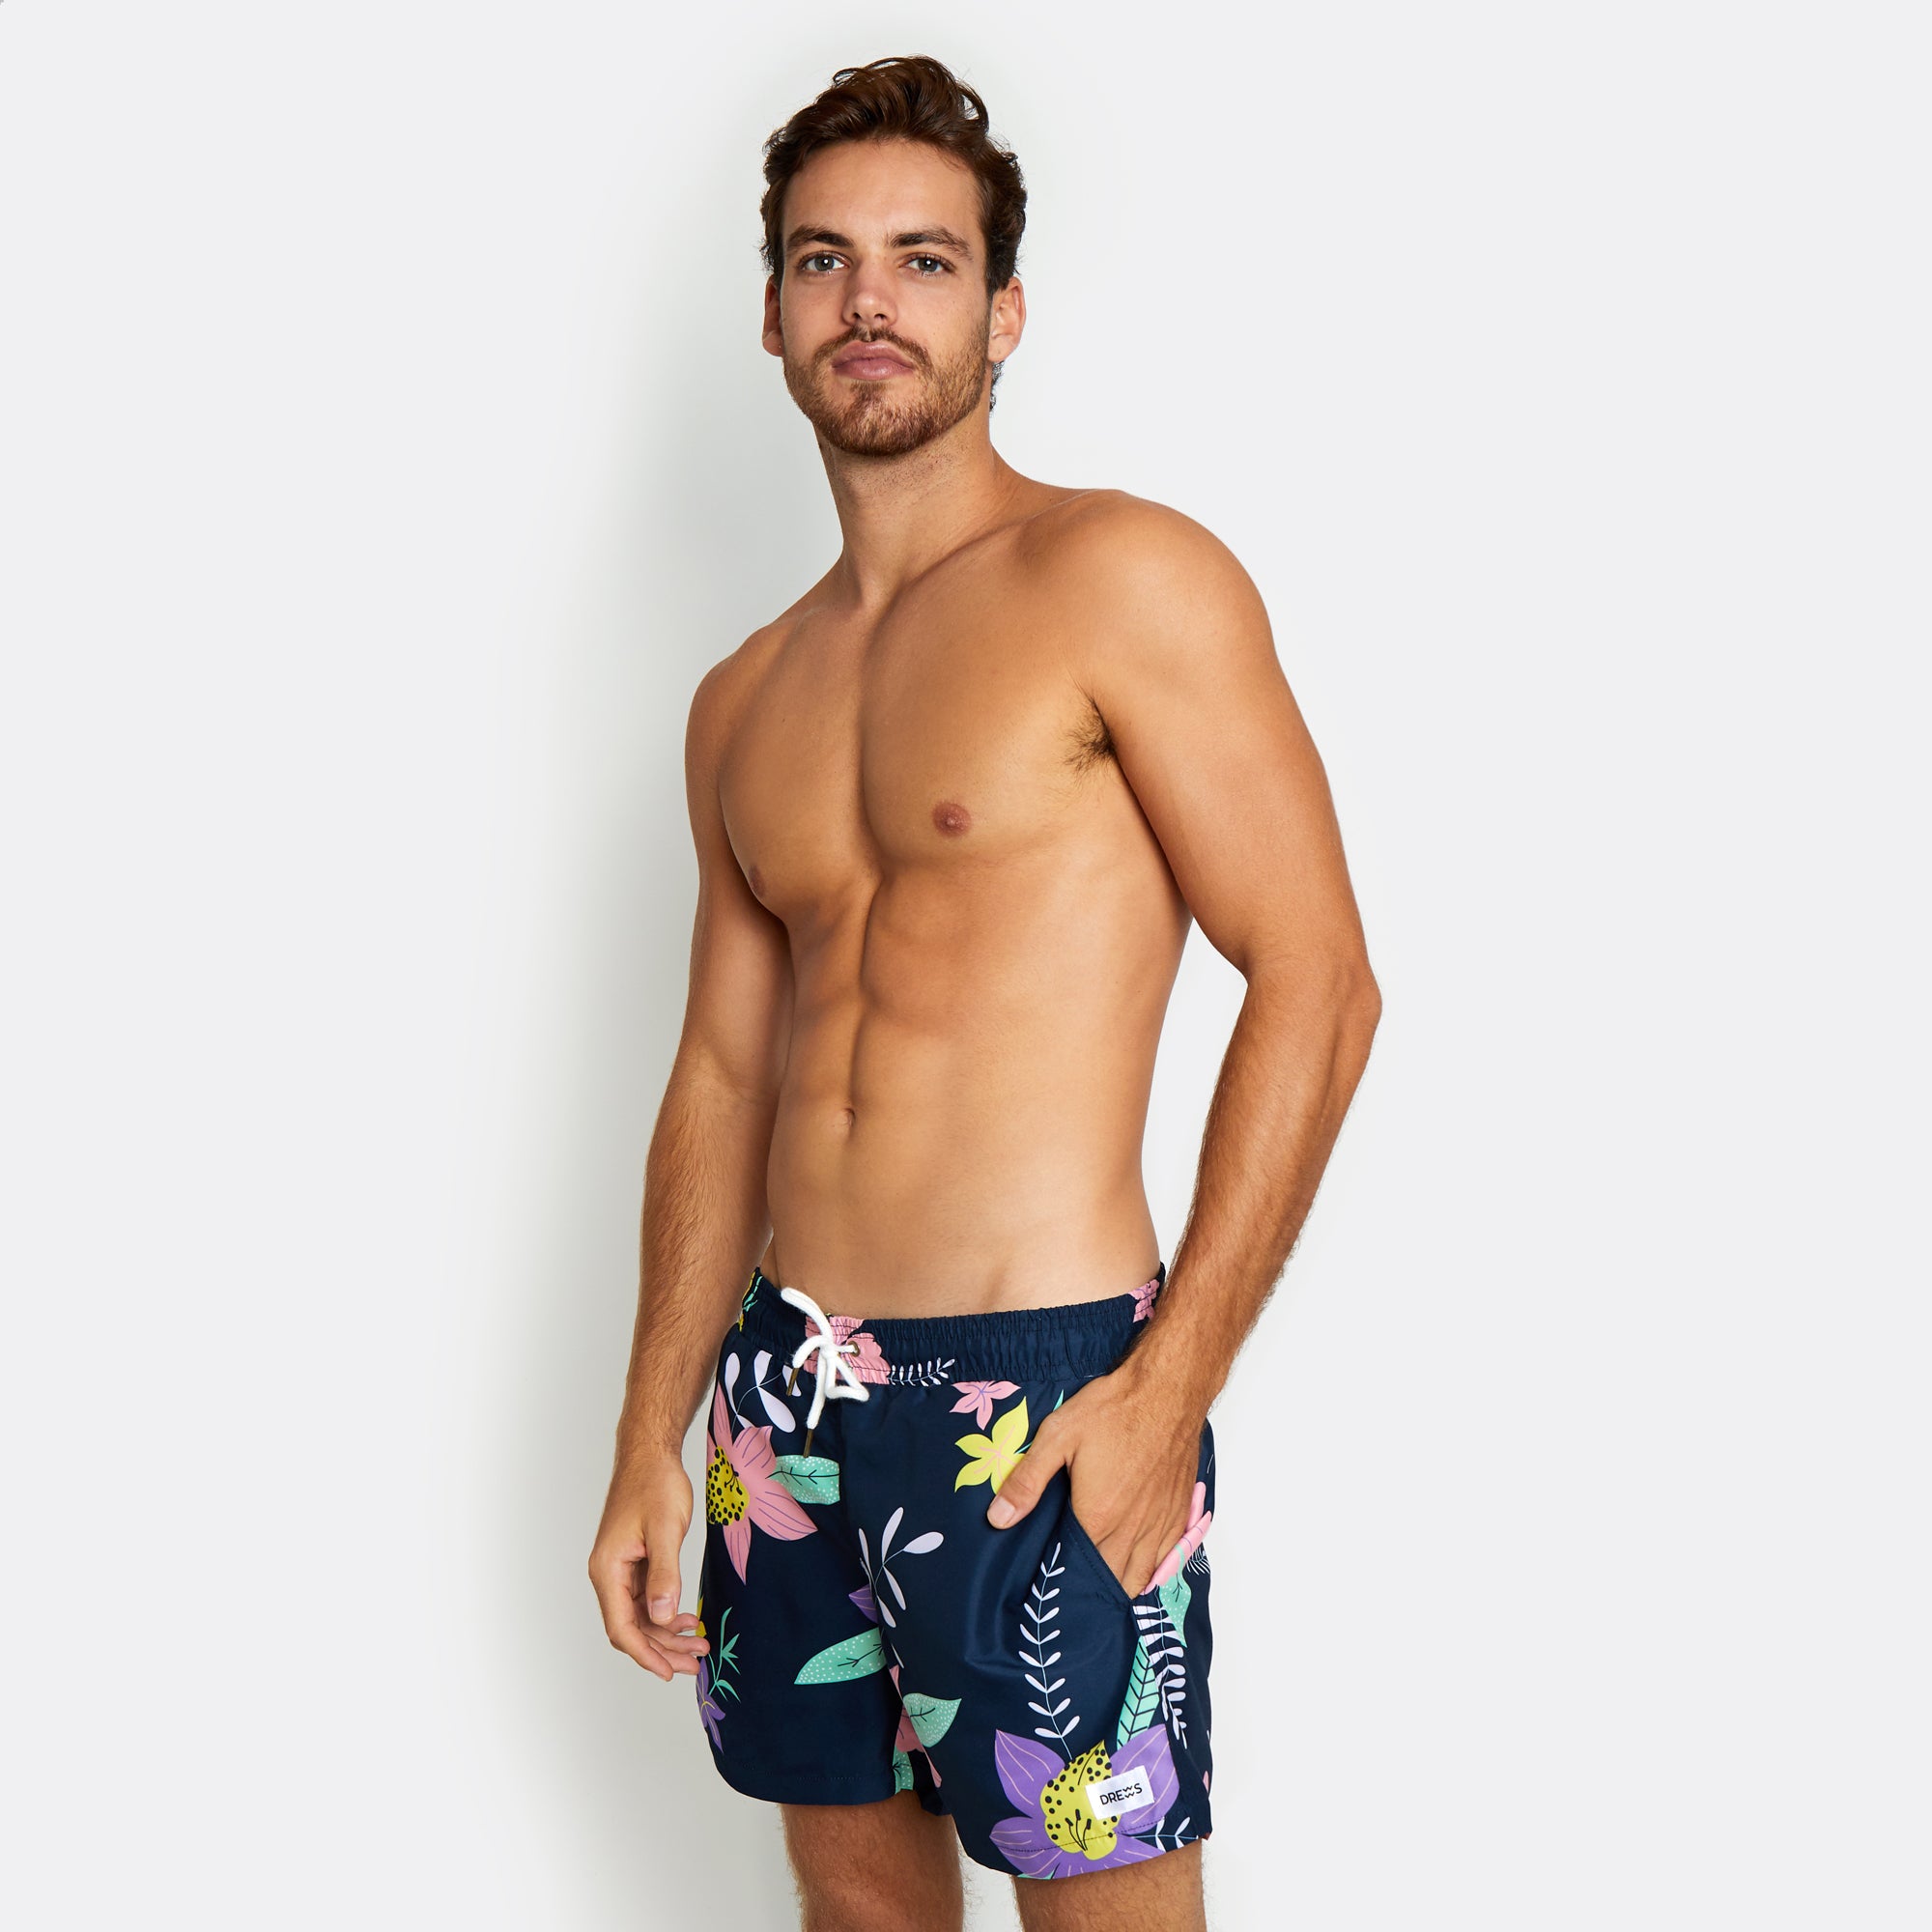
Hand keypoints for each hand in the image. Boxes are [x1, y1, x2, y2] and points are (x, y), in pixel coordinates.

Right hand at [589, 1452, 709, 1680]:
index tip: (668, 1672)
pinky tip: (687, 1618)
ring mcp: (620, 1569)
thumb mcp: (664, 1529)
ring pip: (641, 1616)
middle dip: (662, 1649)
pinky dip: (666, 1613)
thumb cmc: (655, 1484)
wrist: (650, 1454)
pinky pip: (646, 1599)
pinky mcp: (633, 1562)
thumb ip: (664, 1574)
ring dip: (667, 1633)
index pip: (622, 1627)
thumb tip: (663, 1617)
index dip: (645, 1654)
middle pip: (631, 1627)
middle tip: (695, 1662)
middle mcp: (609, 1574)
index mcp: (608, 1569)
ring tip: (698, 1645)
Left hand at [985, 1357, 1201, 1599]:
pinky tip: (1137, 1567)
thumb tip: (997, 1519)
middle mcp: (1133, 1529)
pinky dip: (1151, 1571)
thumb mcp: (1058, 1437)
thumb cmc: (1112, 1410)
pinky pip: (1167, 1559)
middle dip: (1089, 1591)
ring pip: (1141, 1577)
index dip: (1062, 1583)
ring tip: (1100, 1588)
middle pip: (1110, 1581)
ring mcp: (1161, 1524)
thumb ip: (1027, 1481)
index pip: (1077, 1570)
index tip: (1048, 1589)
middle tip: (1070, 1593)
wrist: (1167, 1390)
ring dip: (1120, 1586)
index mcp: (1098, 1517)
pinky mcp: (1180, 1513)